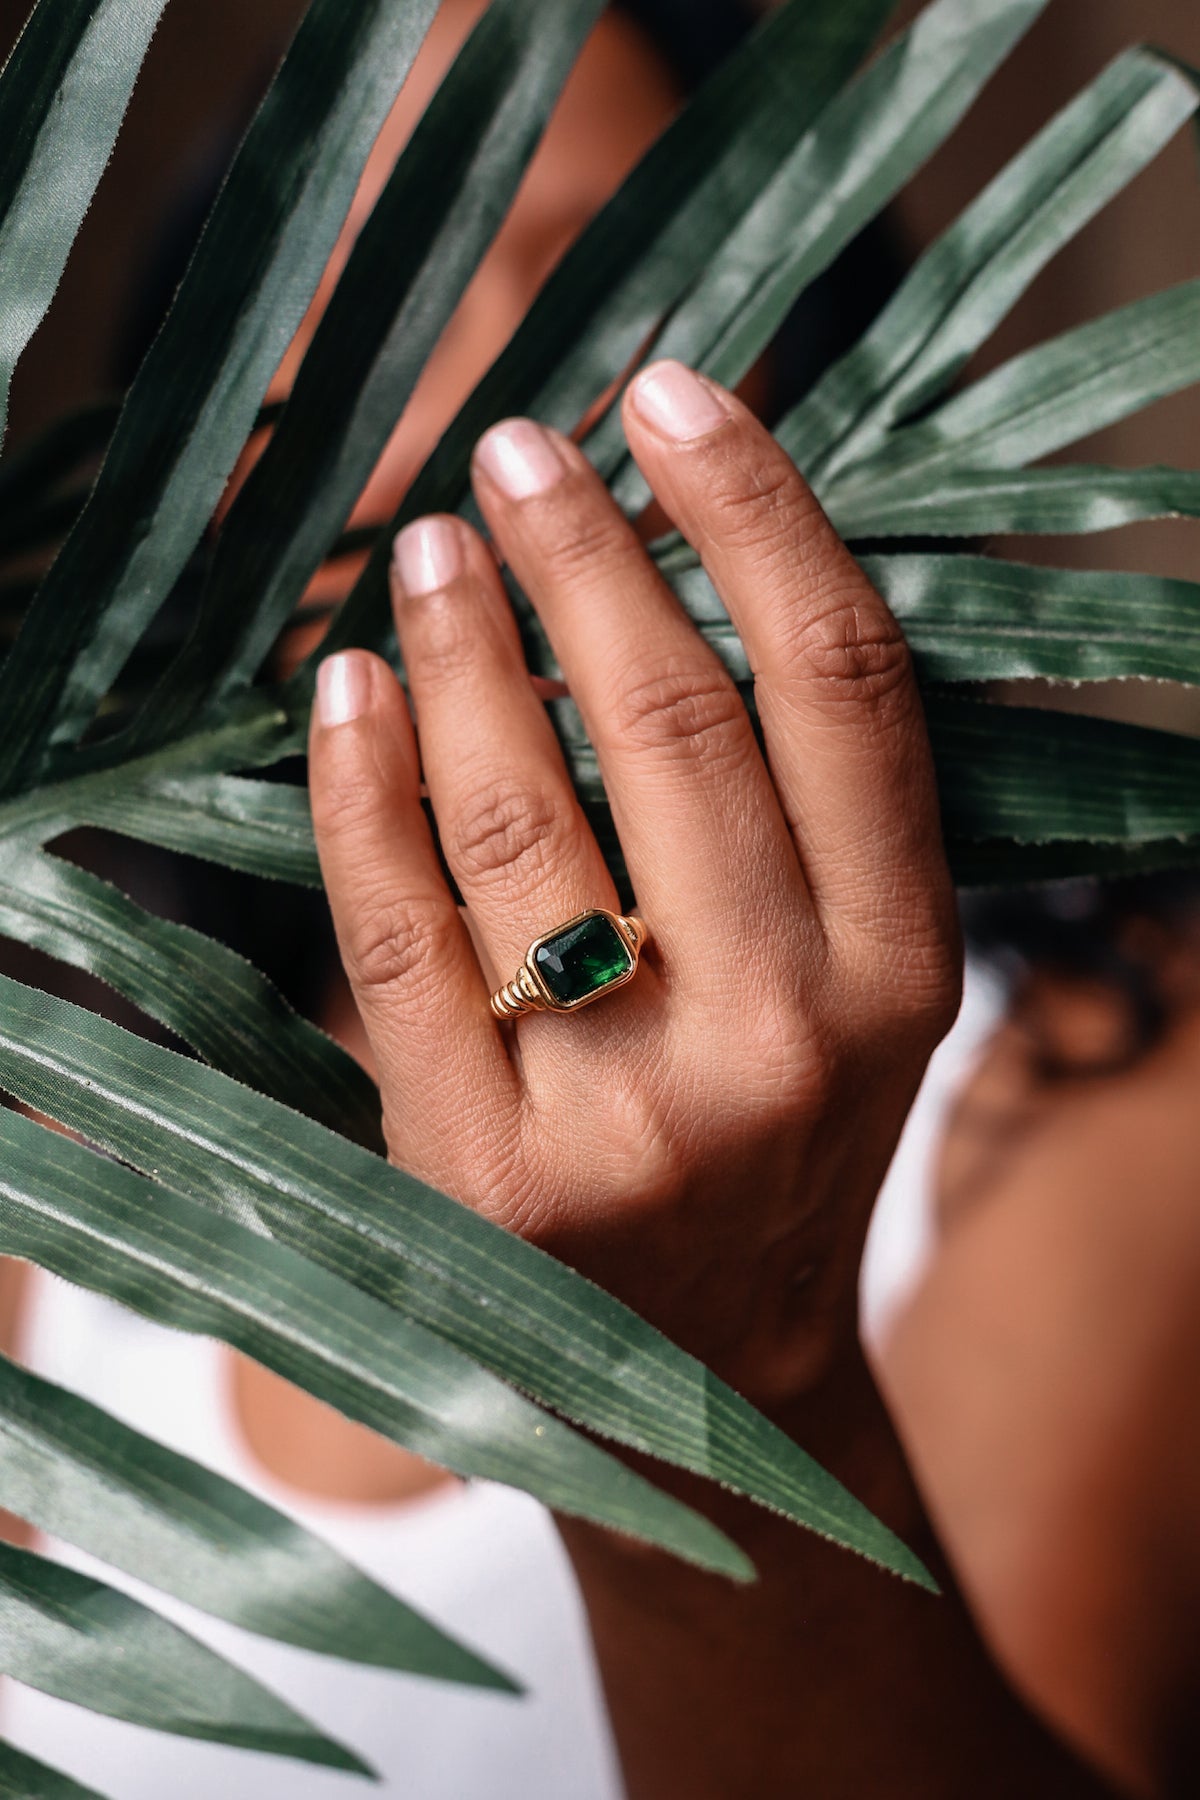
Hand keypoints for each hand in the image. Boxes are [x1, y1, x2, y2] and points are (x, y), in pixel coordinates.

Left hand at [308, 360, 959, 1409]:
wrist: (705, 1377)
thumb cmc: (779, 1135)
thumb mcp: (861, 987)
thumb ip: (810, 808)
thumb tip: (676, 559)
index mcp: (901, 966)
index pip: (842, 683)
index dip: (756, 509)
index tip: (675, 394)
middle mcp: (782, 1036)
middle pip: (675, 722)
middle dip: (585, 548)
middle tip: (518, 446)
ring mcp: (626, 1116)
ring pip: (522, 814)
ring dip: (467, 641)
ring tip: (431, 545)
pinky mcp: (482, 1177)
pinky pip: (399, 937)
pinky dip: (361, 790)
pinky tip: (350, 689)